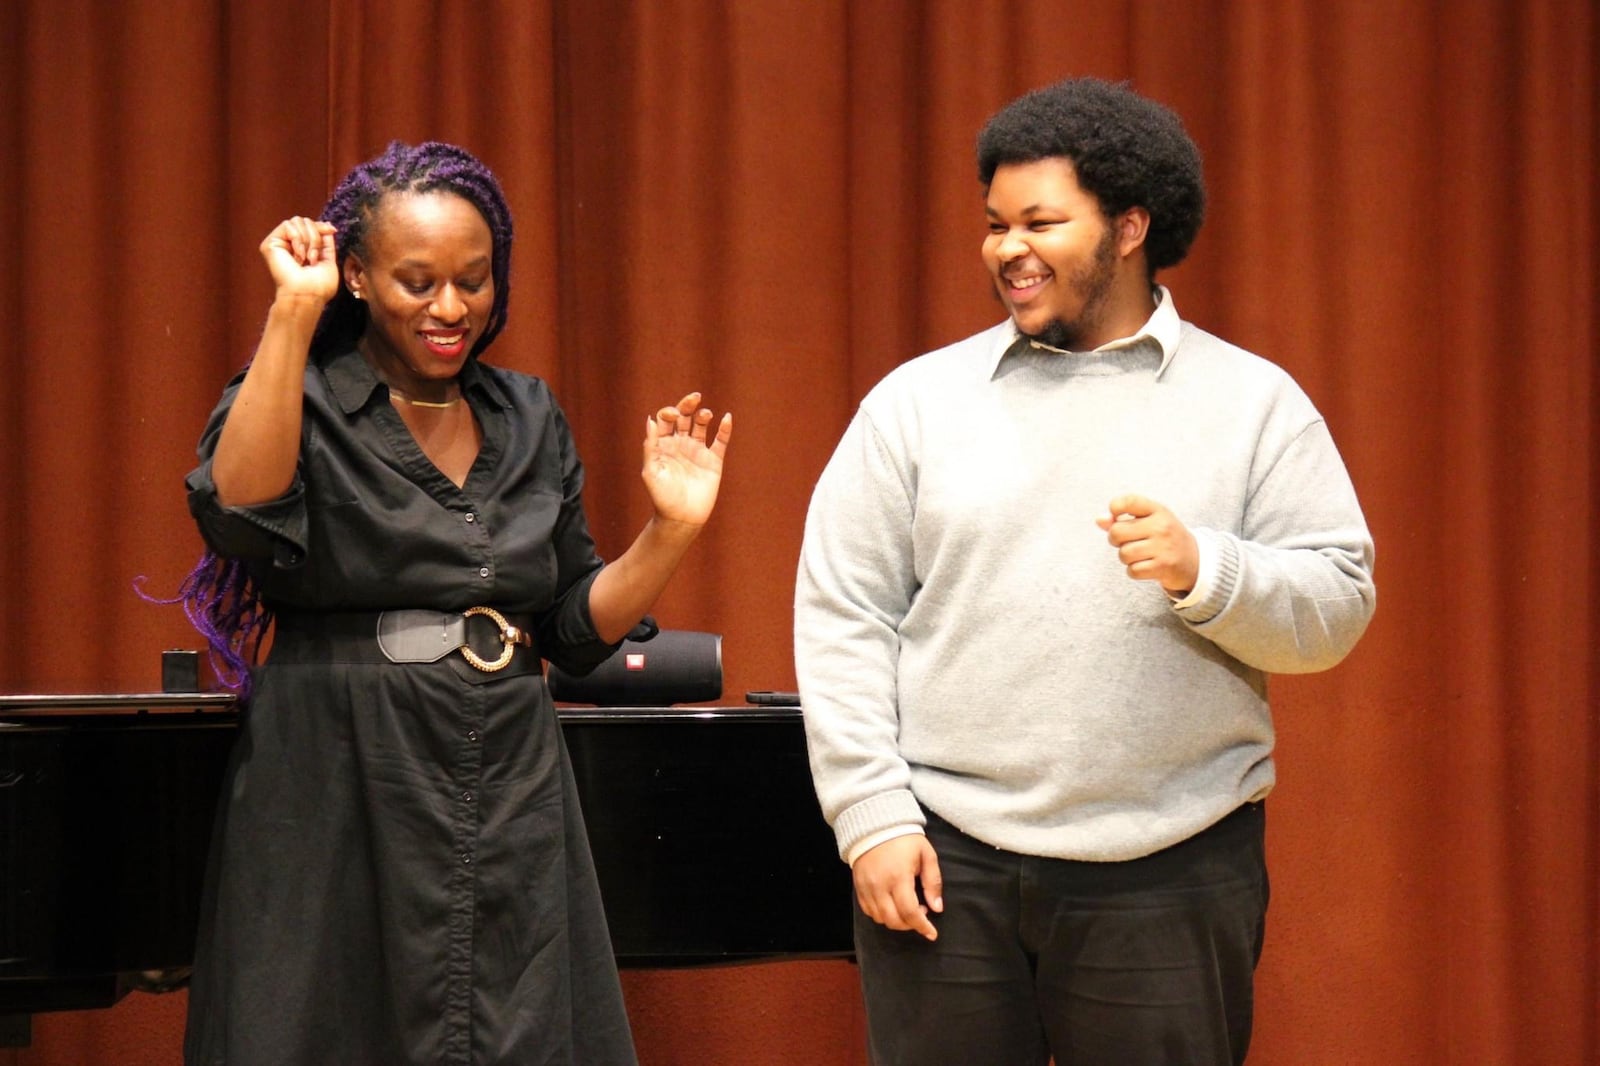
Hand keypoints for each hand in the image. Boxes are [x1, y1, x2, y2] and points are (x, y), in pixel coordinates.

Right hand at [260, 216, 338, 304]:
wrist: (307, 294)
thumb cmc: (319, 286)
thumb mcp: (328, 260)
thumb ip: (326, 242)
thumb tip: (327, 225)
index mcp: (303, 248)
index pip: (311, 225)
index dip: (321, 226)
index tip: (332, 230)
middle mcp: (290, 244)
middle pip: (305, 221)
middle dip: (315, 237)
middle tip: (314, 258)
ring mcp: (280, 243)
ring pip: (297, 221)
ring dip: (308, 240)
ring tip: (306, 259)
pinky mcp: (271, 243)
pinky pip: (287, 226)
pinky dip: (297, 240)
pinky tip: (297, 256)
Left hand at [640, 392, 732, 525]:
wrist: (681, 518)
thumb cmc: (662, 497)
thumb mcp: (651, 471)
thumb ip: (651, 446)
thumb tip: (650, 419)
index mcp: (663, 444)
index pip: (666, 419)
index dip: (669, 412)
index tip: (673, 416)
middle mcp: (680, 444)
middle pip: (684, 417)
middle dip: (687, 405)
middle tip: (695, 397)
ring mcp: (698, 451)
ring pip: (702, 425)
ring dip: (703, 415)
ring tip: (706, 414)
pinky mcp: (713, 461)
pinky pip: (721, 441)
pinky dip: (725, 429)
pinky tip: (726, 418)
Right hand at [852, 834, 942, 940]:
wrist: (874, 825)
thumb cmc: (904, 839)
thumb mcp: (926, 854)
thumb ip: (932, 882)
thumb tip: (937, 908)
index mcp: (898, 877)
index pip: (910, 912)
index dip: (922, 926)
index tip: (932, 934)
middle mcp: (880, 886)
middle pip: (894, 920)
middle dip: (910, 925)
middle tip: (921, 914)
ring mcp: (866, 888)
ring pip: (881, 919)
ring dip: (896, 921)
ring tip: (907, 908)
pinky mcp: (858, 888)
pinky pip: (869, 912)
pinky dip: (882, 915)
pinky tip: (892, 906)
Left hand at [1096, 493, 1198, 594]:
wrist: (1195, 561)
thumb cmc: (1164, 537)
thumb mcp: (1148, 521)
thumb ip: (1122, 519)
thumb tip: (1099, 520)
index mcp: (1157, 510)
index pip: (1129, 501)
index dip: (1115, 508)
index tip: (1117, 516)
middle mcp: (1161, 526)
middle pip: (1117, 532)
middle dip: (1116, 540)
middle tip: (1127, 542)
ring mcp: (1163, 546)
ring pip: (1123, 554)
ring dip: (1126, 558)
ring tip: (1140, 555)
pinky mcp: (1164, 566)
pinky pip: (1133, 570)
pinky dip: (1134, 571)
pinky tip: (1146, 566)